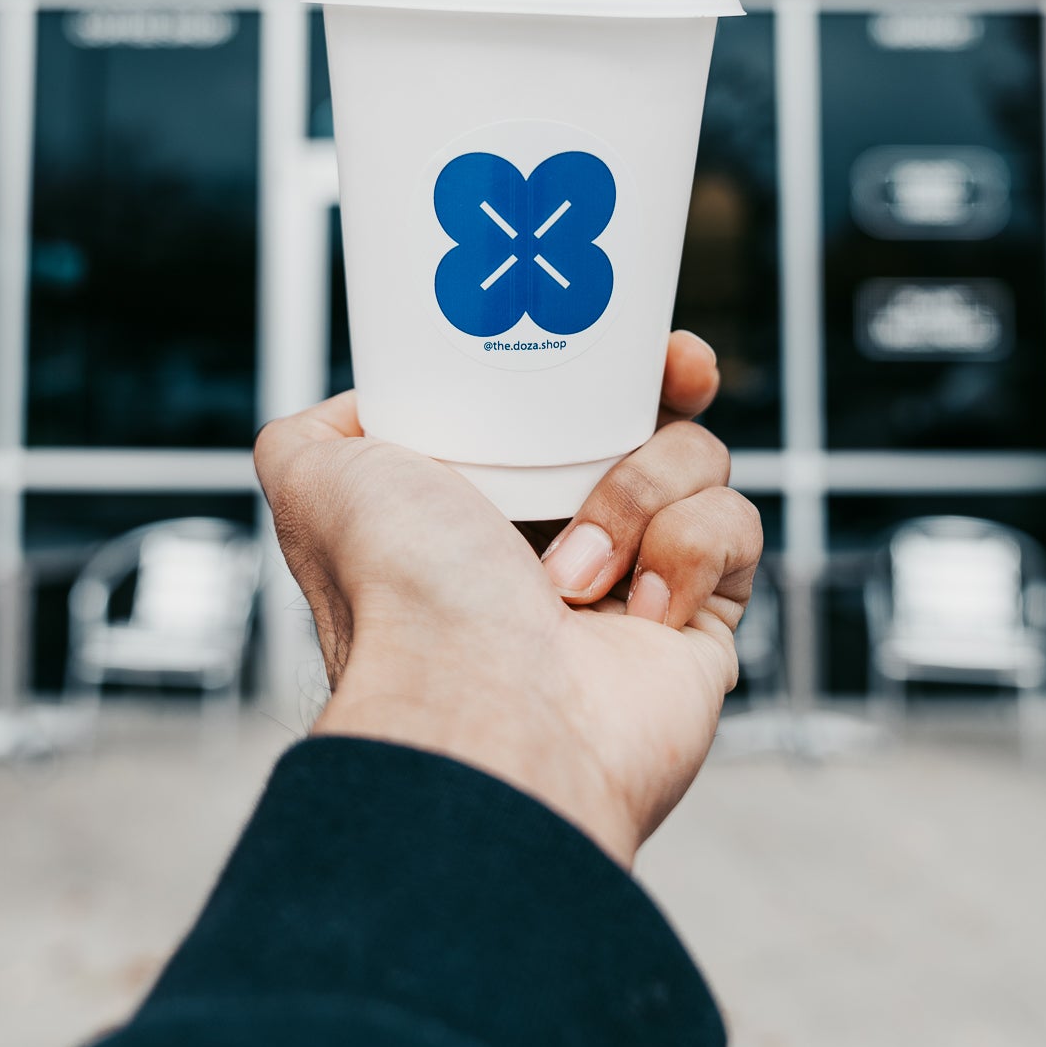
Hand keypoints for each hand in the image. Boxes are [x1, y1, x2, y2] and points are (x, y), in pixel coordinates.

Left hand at [253, 331, 763, 867]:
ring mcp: (639, 579)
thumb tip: (351, 411)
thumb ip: (310, 438)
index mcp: (485, 496)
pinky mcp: (701, 624)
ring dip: (639, 495)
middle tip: (676, 371)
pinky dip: (688, 555)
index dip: (601, 356)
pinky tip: (637, 611)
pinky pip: (735, 532)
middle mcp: (564, 534)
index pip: (566, 399)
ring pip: (701, 462)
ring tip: (574, 576)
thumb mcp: (317, 482)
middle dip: (670, 384)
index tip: (628, 335)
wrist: (479, 711)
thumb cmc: (402, 597)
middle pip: (651, 415)